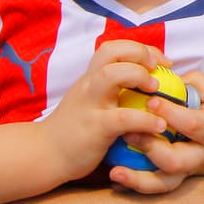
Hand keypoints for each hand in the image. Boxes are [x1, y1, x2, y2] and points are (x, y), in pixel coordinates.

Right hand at [39, 40, 171, 182]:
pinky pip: (123, 117)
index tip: (160, 61)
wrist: (43, 155)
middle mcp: (89, 85)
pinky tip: (159, 126)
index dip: (141, 48)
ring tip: (156, 90)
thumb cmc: (72, 129)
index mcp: (90, 78)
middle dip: (140, 53)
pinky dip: (146, 119)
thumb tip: (143, 85)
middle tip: (158, 69)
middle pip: (111, 51)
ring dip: (139, 76)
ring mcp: (90, 105)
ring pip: (111, 75)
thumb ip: (108, 90)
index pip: (114, 48)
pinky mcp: (95, 128)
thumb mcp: (88, 101)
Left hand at [115, 70, 203, 187]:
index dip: (169, 112)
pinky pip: (157, 188)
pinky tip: (117, 180)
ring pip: (164, 183)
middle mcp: (199, 155)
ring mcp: (188, 171)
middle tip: (129, 132)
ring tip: (116, 168)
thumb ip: (190, 83)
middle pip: (175, 161)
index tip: (149, 100)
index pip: (190, 123)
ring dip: (138, 177)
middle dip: (151, 148)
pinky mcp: (178, 180)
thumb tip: (158, 77)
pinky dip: (136, 185)